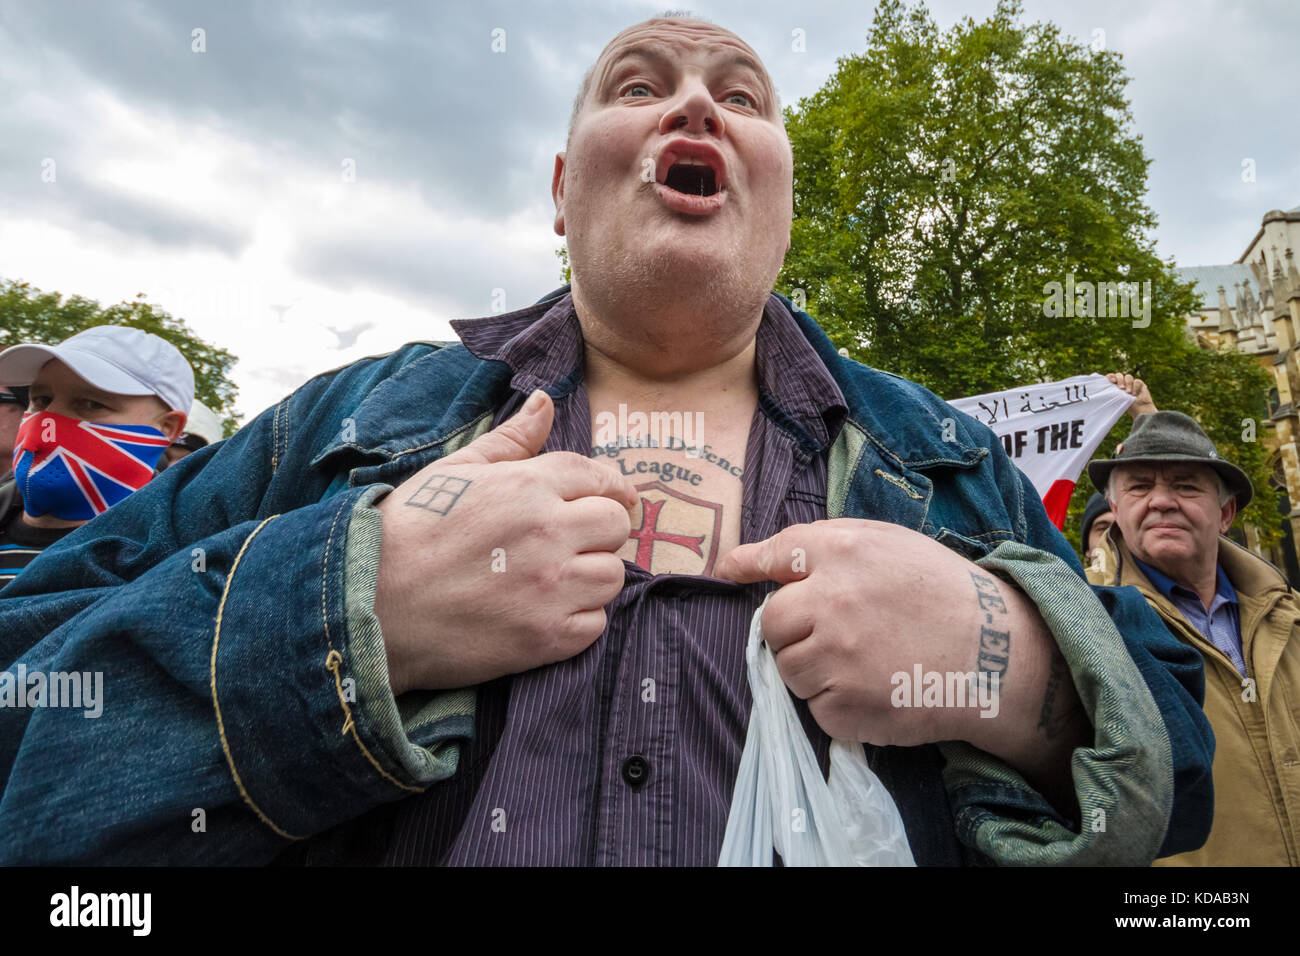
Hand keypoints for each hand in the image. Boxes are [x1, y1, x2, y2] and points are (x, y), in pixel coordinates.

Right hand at [374, 390, 638, 694]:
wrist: (368, 605)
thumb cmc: (406, 532)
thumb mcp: (455, 470)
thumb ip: (510, 439)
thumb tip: (547, 401)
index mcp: (527, 486)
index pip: (597, 477)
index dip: (608, 488)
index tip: (613, 499)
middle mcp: (548, 532)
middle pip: (615, 525)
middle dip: (599, 531)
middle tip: (570, 543)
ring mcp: (550, 588)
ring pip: (611, 576)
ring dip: (590, 577)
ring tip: (553, 580)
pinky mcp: (546, 638)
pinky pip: (595, 625)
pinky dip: (577, 621)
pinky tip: (543, 614)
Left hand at [713, 519, 998, 746]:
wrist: (997, 656)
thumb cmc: (942, 593)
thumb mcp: (888, 545)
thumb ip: (823, 545)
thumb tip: (744, 561)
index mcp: (844, 552)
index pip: (777, 554)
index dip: (748, 564)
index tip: (727, 571)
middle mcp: (833, 601)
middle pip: (772, 623)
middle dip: (791, 630)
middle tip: (831, 632)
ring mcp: (837, 658)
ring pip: (788, 669)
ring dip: (813, 669)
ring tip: (862, 661)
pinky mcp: (846, 706)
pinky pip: (814, 708)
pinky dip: (837, 704)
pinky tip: (875, 688)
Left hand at [1103, 372, 1156, 418]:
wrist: (1140, 409)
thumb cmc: (1128, 406)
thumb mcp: (1119, 400)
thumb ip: (1114, 393)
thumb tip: (1106, 389)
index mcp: (1116, 386)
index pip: (1111, 377)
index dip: (1111, 376)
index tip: (1112, 381)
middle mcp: (1123, 383)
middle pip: (1119, 375)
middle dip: (1119, 380)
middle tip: (1121, 388)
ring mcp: (1132, 382)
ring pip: (1128, 377)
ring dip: (1128, 384)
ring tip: (1128, 393)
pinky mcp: (1140, 383)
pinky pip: (1136, 381)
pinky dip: (1135, 387)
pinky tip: (1135, 393)